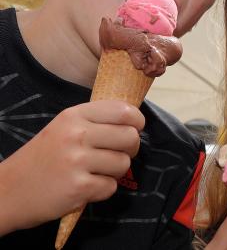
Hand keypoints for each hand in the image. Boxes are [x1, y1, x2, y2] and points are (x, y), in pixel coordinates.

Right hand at [0, 100, 143, 234]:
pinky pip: (111, 187)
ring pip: (124, 164)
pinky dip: (102, 190)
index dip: (136, 122)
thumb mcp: (63, 128)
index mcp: (74, 116)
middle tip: (116, 155)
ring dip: (114, 172)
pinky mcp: (78, 188)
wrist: (7, 191)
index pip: (124, 111)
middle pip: (130, 137)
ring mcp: (77, 161)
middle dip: (130, 149)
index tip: (134, 129)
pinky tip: (84, 188)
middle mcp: (76, 135)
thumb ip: (95, 121)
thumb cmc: (42, 159)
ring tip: (94, 172)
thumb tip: (133, 121)